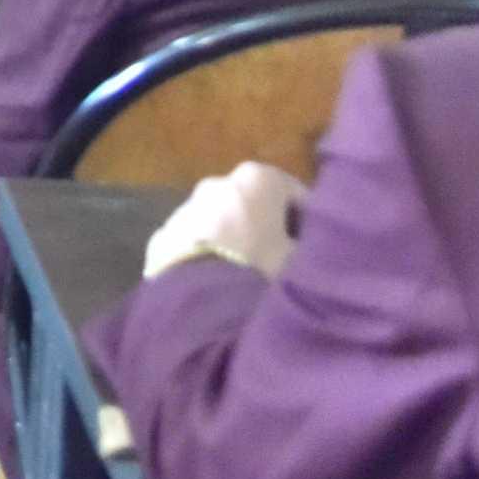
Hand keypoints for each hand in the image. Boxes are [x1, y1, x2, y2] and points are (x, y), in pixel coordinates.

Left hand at [146, 160, 306, 281]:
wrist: (199, 300)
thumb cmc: (261, 270)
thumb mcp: (301, 261)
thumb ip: (309, 248)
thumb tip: (310, 250)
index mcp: (258, 178)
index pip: (296, 195)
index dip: (310, 224)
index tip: (314, 250)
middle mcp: (220, 181)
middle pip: (255, 205)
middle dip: (269, 228)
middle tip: (283, 264)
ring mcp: (187, 206)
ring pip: (222, 221)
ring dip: (235, 240)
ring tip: (247, 277)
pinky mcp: (165, 233)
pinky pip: (196, 243)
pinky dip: (207, 255)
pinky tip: (217, 283)